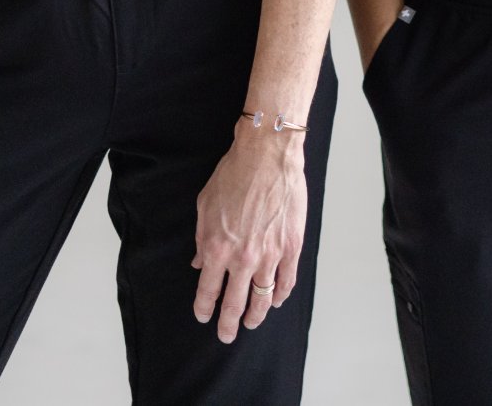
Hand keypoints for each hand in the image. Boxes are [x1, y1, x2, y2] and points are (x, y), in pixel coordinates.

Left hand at [190, 122, 308, 342]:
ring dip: (255, 315)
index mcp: (217, 248)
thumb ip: (202, 239)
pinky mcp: (292, 247)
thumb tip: (199, 262)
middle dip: (228, 324)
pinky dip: (280, 295)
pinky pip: (286, 281)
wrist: (267, 155)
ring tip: (250, 322)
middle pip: (234, 303)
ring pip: (262, 298)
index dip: (204, 307)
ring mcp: (270, 255)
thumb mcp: (205, 205)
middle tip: (226, 334)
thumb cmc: (234, 175)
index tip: (203, 315)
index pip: (207, 290)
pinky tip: (275, 300)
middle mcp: (243, 257)